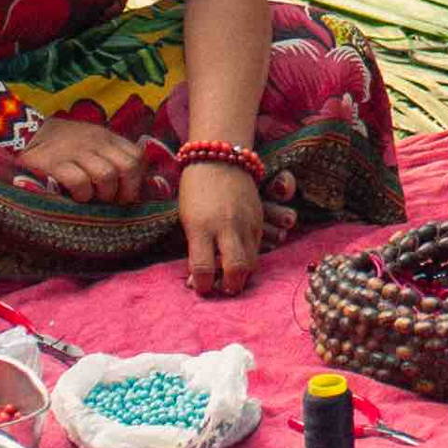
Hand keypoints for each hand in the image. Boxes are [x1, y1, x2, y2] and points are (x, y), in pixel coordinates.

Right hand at [15, 116, 149, 204]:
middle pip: (128, 166)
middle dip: (125, 190)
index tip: (126, 193)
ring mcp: (76, 152)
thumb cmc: (63, 145)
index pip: (137, 155)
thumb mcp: (91, 143)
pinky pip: (80, 182)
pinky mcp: (55, 164)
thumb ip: (109, 155)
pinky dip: (82, 194)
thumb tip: (129, 185)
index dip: (137, 178)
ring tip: (92, 199)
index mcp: (107, 137)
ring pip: (107, 175)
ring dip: (103, 194)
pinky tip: (76, 197)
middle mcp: (96, 142)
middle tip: (113, 201)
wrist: (26, 135)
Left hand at [179, 160, 263, 295]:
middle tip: (222, 289)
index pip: (203, 268)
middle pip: (235, 269)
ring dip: (241, 274)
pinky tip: (239, 257)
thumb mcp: (187, 219)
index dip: (202, 285)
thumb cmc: (196, 190)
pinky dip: (249, 258)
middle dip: (230, 286)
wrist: (220, 159)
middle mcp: (227, 226)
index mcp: (202, 226)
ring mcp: (246, 222)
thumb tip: (199, 278)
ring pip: (251, 262)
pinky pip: (257, 247)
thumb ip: (195, 248)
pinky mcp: (259, 219)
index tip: (200, 287)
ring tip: (230, 277)